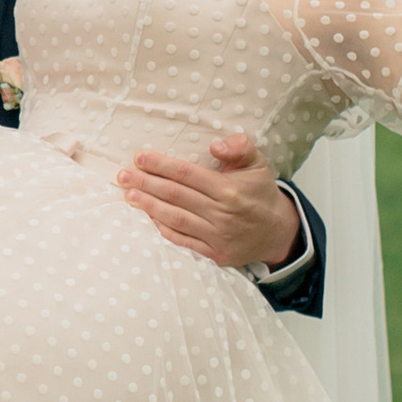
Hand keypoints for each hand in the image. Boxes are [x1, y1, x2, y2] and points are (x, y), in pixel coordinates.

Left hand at [115, 129, 299, 270]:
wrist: (278, 232)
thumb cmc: (261, 193)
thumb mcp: (258, 164)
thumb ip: (240, 147)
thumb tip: (215, 147)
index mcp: (229, 189)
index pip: (186, 174)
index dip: (160, 165)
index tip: (139, 157)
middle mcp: (222, 213)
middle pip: (175, 195)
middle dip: (146, 184)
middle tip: (122, 176)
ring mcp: (217, 236)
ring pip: (175, 218)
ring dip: (149, 206)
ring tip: (128, 195)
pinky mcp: (215, 254)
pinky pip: (183, 241)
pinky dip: (163, 229)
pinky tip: (148, 218)